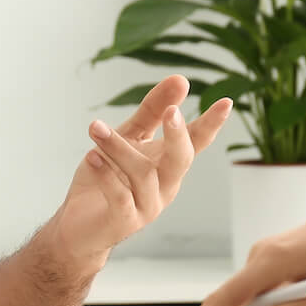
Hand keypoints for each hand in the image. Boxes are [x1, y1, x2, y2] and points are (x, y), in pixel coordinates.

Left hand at [54, 76, 231, 259]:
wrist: (79, 226)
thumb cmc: (106, 177)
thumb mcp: (129, 139)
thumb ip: (152, 112)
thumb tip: (181, 79)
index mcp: (169, 164)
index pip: (196, 141)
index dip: (211, 124)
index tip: (226, 102)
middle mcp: (165, 186)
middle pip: (181, 160)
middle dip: (178, 136)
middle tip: (171, 112)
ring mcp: (147, 206)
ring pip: (142, 173)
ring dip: (117, 147)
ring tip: (95, 127)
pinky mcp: (124, 221)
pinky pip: (119, 196)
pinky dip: (105, 175)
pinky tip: (92, 157)